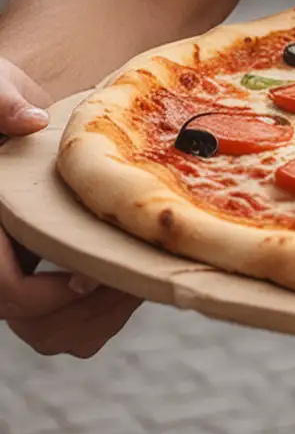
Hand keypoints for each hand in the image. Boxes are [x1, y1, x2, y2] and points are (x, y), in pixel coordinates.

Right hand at [0, 58, 140, 356]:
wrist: (18, 118)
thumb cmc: (1, 99)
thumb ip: (0, 101)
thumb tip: (27, 119)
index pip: (3, 289)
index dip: (40, 295)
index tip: (89, 275)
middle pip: (32, 323)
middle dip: (88, 307)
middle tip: (137, 272)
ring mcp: (18, 275)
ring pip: (54, 334)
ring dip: (101, 314)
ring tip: (141, 270)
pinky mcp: (42, 282)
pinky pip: (69, 328)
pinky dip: (103, 314)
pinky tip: (133, 273)